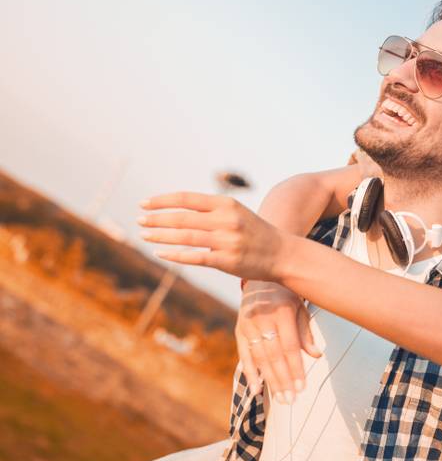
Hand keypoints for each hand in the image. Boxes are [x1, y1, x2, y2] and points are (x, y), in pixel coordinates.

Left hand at [138, 192, 286, 280]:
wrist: (282, 253)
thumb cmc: (255, 232)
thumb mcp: (236, 213)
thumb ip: (210, 210)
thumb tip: (176, 210)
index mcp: (226, 204)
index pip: (187, 199)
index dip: (162, 201)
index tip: (144, 203)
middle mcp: (226, 220)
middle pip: (182, 218)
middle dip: (156, 218)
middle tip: (139, 220)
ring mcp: (227, 241)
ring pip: (185, 237)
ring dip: (161, 235)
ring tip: (144, 234)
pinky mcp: (227, 261)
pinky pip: (195, 257)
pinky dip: (175, 255)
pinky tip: (160, 252)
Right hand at [236, 281, 320, 401]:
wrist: (260, 278)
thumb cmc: (286, 295)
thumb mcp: (300, 307)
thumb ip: (305, 331)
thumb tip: (316, 355)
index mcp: (281, 311)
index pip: (290, 346)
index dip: (296, 368)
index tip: (302, 387)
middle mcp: (262, 318)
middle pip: (274, 356)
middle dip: (283, 380)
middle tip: (291, 400)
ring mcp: (248, 325)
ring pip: (260, 358)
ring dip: (270, 381)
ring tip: (280, 399)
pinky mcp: (239, 330)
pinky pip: (244, 355)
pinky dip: (250, 372)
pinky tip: (257, 389)